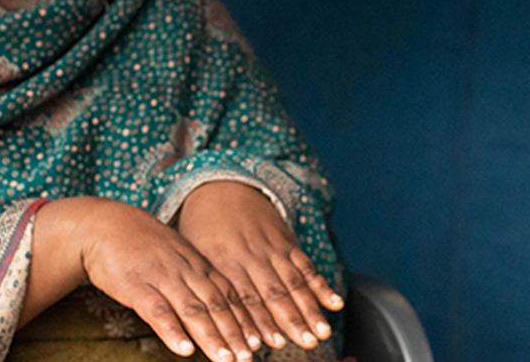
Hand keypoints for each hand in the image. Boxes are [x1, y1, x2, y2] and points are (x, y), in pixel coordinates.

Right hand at [66, 197, 258, 360]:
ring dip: (211, 337)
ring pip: (193, 311)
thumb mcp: (177, 255)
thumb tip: (215, 301)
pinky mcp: (137, 287)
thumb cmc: (143, 244)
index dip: (245, 318)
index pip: (229, 294)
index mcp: (198, 264)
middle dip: (235, 333)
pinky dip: (173, 331)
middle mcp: (187, 271)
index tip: (259, 341)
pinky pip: (158, 311)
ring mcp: (163, 278)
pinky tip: (185, 350)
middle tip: (249, 357)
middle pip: (217, 305)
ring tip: (226, 360)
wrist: (105, 224)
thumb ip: (196, 276)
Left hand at [177, 181, 343, 349]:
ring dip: (310, 310)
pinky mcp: (288, 243)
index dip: (259, 322)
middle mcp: (253, 256)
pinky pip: (307, 266)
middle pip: (276, 293)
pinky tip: (334, 303)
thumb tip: (206, 326)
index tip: (269, 344)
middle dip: (292, 321)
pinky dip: (321, 286)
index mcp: (226, 261)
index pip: (245, 297)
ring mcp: (274, 249)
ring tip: (322, 333)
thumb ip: (207, 287)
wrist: (223, 185)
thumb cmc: (202, 226)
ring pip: (295, 283)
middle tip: (306, 343)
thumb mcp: (195, 254)